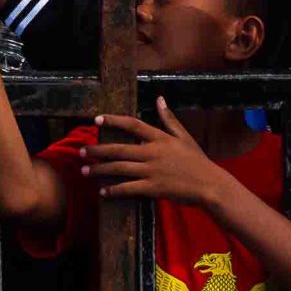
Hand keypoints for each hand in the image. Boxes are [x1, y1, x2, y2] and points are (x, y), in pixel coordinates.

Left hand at [84, 98, 231, 208]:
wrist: (210, 185)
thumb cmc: (197, 161)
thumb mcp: (184, 137)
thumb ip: (169, 118)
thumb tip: (159, 99)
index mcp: (160, 138)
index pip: (132, 124)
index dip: (113, 120)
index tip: (96, 120)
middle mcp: (153, 153)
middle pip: (118, 149)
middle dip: (97, 150)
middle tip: (81, 151)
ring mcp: (152, 171)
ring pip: (119, 169)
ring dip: (99, 170)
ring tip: (85, 171)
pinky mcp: (153, 188)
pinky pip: (128, 189)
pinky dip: (113, 190)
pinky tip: (103, 192)